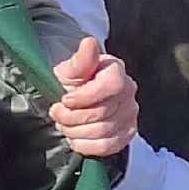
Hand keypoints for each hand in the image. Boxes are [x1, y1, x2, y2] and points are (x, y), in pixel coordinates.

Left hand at [46, 37, 135, 157]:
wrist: (74, 98)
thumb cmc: (72, 82)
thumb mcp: (69, 70)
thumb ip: (80, 60)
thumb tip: (89, 43)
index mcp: (116, 71)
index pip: (111, 86)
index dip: (85, 97)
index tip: (65, 100)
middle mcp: (129, 92)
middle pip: (103, 113)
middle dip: (72, 117)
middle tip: (57, 113)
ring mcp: (131, 114)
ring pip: (103, 131)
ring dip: (76, 131)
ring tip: (64, 124)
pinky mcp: (127, 133)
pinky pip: (108, 146)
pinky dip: (86, 145)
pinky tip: (75, 137)